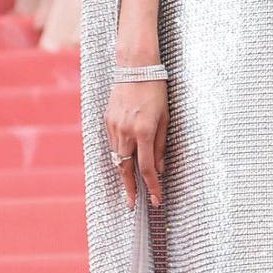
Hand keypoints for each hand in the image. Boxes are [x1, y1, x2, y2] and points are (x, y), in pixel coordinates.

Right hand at [104, 79, 168, 209]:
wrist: (136, 68)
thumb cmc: (156, 91)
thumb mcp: (165, 119)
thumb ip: (160, 146)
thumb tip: (158, 169)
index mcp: (144, 131)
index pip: (146, 168)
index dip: (151, 187)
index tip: (155, 200)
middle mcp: (126, 131)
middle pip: (126, 168)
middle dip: (130, 189)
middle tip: (132, 204)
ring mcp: (114, 126)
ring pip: (118, 157)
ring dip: (124, 173)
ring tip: (130, 187)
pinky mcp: (107, 121)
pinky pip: (113, 144)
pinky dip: (120, 155)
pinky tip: (125, 161)